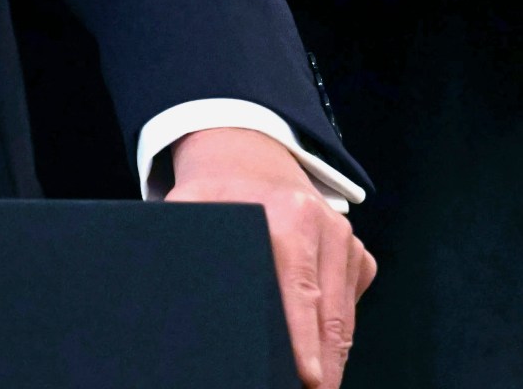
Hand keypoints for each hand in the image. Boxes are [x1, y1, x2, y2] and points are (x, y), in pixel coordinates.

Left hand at [165, 128, 376, 388]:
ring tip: (314, 384)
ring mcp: (348, 243)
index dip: (304, 341)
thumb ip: (182, 241)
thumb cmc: (215, 190)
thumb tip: (164, 294)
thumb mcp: (191, 206)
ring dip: (332, 357)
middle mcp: (328, 228)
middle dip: (323, 364)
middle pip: (329, 314)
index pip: (300, 292)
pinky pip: (349, 306)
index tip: (309, 377)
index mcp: (290, 216)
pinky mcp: (358, 256)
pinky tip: (316, 357)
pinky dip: (335, 335)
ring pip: (344, 317)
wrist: (249, 156)